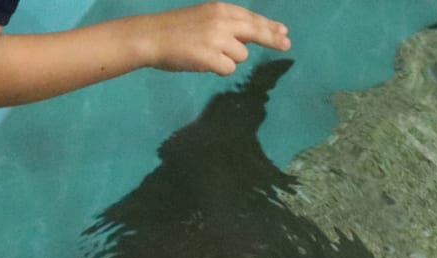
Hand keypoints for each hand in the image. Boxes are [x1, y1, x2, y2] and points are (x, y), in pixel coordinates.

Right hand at [131, 2, 291, 75]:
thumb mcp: (203, 17)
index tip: (284, 33)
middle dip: (273, 39)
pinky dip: (218, 68)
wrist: (150, 37)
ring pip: (241, 55)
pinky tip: (203, 62)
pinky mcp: (211, 58)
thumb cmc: (174, 29)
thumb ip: (226, 25)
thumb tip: (249, 38)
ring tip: (206, 53)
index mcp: (220, 9)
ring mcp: (218, 39)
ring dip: (229, 58)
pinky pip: (228, 69)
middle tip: (287, 45)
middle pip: (257, 32)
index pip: (252, 18)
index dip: (269, 27)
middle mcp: (223, 22)